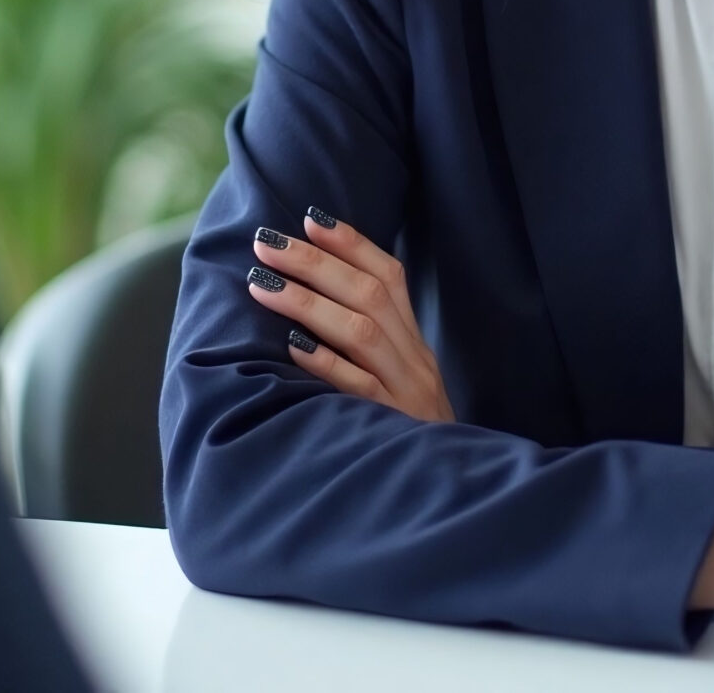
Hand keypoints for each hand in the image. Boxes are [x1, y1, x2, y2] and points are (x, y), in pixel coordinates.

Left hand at [247, 209, 454, 422]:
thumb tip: (314, 298)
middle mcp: (415, 361)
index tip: (308, 219)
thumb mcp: (400, 383)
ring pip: (361, 332)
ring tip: (261, 284)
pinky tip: (291, 347)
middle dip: (314, 263)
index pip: (390, 277)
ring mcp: (406, 393)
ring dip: (308, 302)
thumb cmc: (408, 435)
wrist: (452, 493)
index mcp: (415, 345)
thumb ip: (369, 344)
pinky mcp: (393, 427)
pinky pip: (358, 388)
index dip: (351, 244)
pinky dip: (325, 363)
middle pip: (369, 295)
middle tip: (265, 243)